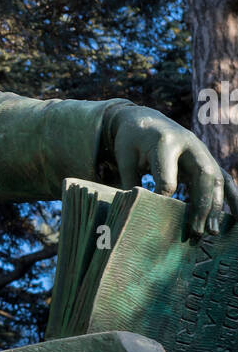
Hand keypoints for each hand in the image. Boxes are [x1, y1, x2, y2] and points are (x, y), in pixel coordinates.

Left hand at [108, 104, 237, 234]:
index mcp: (165, 142)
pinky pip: (224, 179)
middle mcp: (190, 144)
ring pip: (217, 179)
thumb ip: (130, 181)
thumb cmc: (131, 140)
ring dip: (217, 207)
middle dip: (202, 205)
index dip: (163, 199)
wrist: (145, 119)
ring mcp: (202, 151)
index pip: (168, 177)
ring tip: (212, 232)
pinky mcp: (206, 160)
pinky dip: (232, 198)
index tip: (156, 217)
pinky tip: (236, 217)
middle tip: (196, 232)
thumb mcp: (124, 156)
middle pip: (204, 176)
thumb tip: (137, 210)